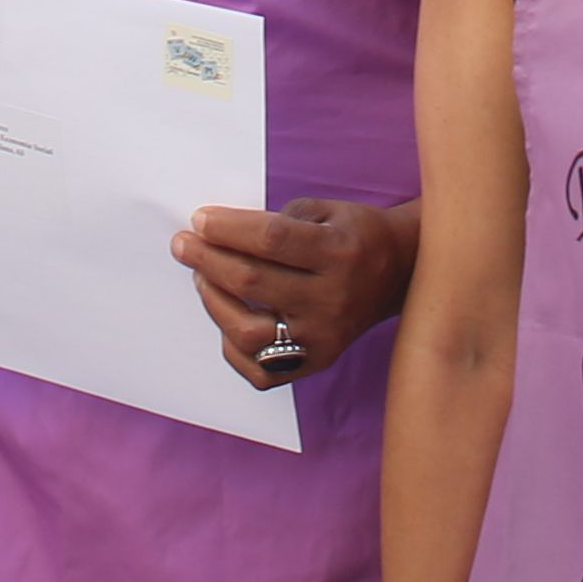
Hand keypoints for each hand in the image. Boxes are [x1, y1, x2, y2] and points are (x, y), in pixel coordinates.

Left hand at [175, 196, 416, 388]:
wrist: (398, 274)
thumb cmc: (354, 235)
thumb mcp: (325, 211)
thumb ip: (277, 221)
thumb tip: (219, 233)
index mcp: (338, 252)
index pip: (271, 240)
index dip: (228, 229)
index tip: (199, 220)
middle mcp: (331, 299)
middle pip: (252, 282)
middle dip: (208, 259)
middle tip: (184, 245)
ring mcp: (323, 338)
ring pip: (248, 332)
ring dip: (214, 301)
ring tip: (203, 278)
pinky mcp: (316, 363)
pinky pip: (261, 370)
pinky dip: (233, 347)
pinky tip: (227, 318)